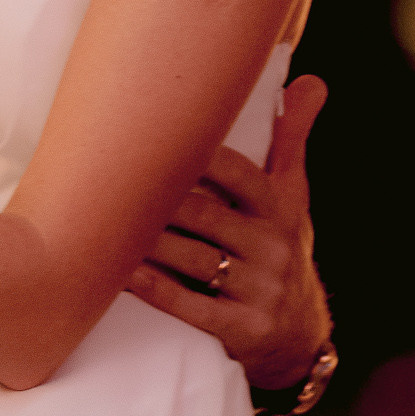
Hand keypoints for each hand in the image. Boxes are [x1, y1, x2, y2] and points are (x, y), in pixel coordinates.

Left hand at [128, 75, 332, 390]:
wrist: (299, 335)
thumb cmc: (280, 247)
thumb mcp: (293, 197)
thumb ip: (292, 138)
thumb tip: (311, 80)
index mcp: (281, 210)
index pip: (242, 175)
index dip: (202, 157)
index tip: (157, 133)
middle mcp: (275, 248)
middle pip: (207, 216)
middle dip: (160, 199)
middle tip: (110, 177)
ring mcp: (260, 291)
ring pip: (193, 258)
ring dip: (146, 240)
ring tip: (102, 220)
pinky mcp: (242, 329)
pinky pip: (189, 305)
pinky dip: (152, 287)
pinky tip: (120, 272)